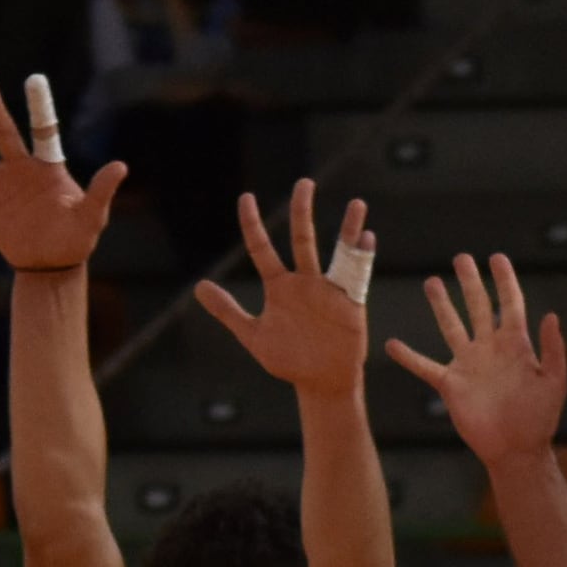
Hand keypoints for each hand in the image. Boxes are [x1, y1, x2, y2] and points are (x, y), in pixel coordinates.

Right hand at [0, 77, 131, 273]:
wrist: (48, 263)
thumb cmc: (74, 239)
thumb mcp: (91, 217)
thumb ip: (101, 191)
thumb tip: (121, 166)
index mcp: (49, 166)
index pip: (44, 130)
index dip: (39, 106)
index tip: (34, 80)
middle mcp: (22, 165)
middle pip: (4, 131)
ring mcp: (0, 178)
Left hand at [194, 181, 375, 395]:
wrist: (320, 383)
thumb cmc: (288, 361)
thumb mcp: (253, 336)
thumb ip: (227, 311)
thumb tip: (198, 288)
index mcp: (279, 287)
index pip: (261, 249)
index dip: (252, 224)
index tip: (245, 198)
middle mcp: (304, 281)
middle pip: (302, 238)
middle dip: (302, 211)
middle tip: (304, 183)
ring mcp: (329, 290)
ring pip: (338, 251)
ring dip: (348, 228)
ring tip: (357, 205)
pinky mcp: (351, 303)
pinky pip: (358, 275)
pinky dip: (363, 256)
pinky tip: (368, 238)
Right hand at [388, 252, 566, 465]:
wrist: (517, 451)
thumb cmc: (539, 420)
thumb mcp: (553, 383)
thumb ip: (552, 349)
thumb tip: (550, 315)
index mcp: (516, 345)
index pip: (510, 304)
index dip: (505, 280)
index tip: (497, 258)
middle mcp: (490, 349)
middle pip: (478, 306)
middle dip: (470, 282)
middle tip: (461, 258)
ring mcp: (468, 365)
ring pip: (451, 327)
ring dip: (441, 305)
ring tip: (431, 281)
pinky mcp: (451, 385)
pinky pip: (425, 367)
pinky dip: (408, 357)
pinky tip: (392, 344)